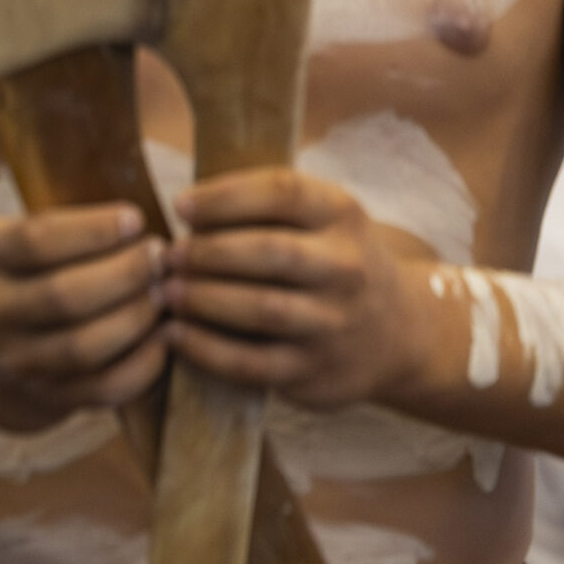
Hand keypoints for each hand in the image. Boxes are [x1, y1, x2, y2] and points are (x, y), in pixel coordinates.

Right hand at [0, 202, 168, 431]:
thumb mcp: (0, 244)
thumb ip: (52, 232)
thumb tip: (134, 221)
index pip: (37, 241)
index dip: (94, 229)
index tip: (134, 219)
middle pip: (66, 295)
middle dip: (127, 273)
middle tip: (161, 257)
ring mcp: (12, 363)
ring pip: (86, 345)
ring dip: (138, 317)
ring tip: (164, 292)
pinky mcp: (41, 400)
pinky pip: (103, 388)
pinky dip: (144, 365)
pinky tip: (163, 338)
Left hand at [166, 168, 437, 406]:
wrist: (398, 332)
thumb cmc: (329, 260)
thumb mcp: (319, 219)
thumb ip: (264, 206)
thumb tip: (183, 209)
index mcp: (342, 215)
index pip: (283, 193)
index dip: (225, 197)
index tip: (180, 206)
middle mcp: (347, 267)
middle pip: (271, 252)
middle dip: (208, 252)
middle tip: (166, 256)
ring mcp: (335, 323)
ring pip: (263, 309)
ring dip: (203, 300)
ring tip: (166, 292)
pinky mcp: (317, 370)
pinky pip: (253, 363)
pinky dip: (207, 349)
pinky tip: (175, 335)